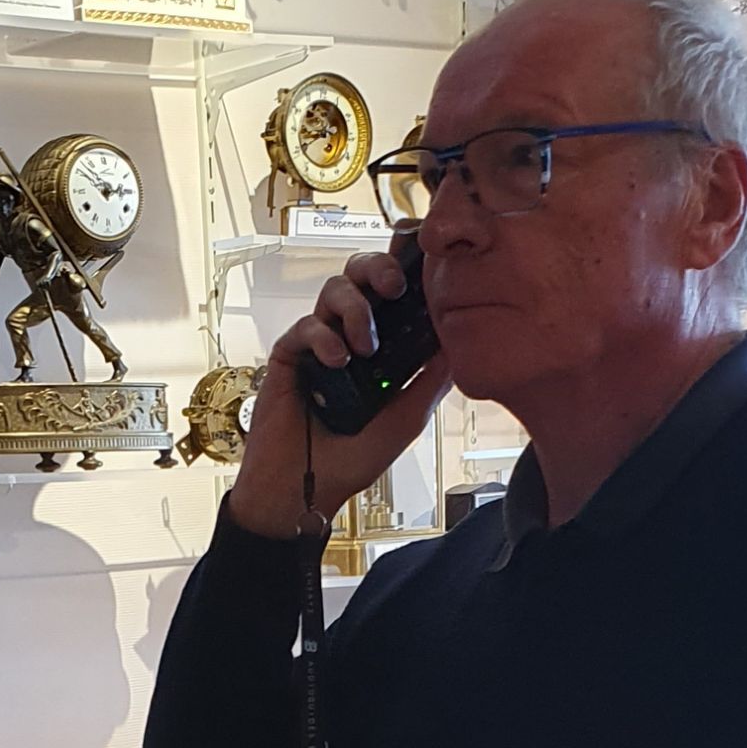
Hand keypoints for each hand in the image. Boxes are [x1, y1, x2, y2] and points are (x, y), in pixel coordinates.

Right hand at [226, 243, 450, 540]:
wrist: (306, 488)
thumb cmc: (353, 459)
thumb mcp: (407, 419)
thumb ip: (430, 380)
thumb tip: (456, 343)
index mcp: (382, 346)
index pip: (393, 293)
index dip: (404, 267)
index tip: (421, 259)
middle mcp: (351, 336)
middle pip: (361, 274)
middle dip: (379, 268)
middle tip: (395, 287)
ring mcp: (319, 342)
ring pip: (334, 290)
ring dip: (356, 309)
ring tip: (365, 348)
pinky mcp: (289, 354)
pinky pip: (305, 325)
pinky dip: (324, 337)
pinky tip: (337, 362)